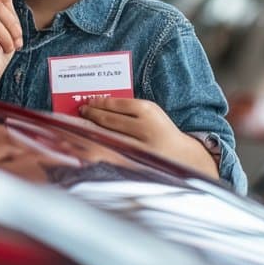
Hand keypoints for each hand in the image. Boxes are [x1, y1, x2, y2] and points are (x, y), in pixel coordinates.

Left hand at [80, 97, 216, 177]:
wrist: (181, 156)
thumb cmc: (161, 131)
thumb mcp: (151, 113)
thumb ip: (129, 109)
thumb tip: (100, 106)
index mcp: (148, 111)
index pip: (117, 105)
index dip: (99, 103)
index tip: (90, 102)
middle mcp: (143, 128)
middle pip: (109, 120)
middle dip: (92, 115)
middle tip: (82, 111)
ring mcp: (138, 147)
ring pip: (107, 137)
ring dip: (91, 131)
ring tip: (82, 126)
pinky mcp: (134, 162)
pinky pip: (111, 154)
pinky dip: (98, 148)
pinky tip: (91, 144)